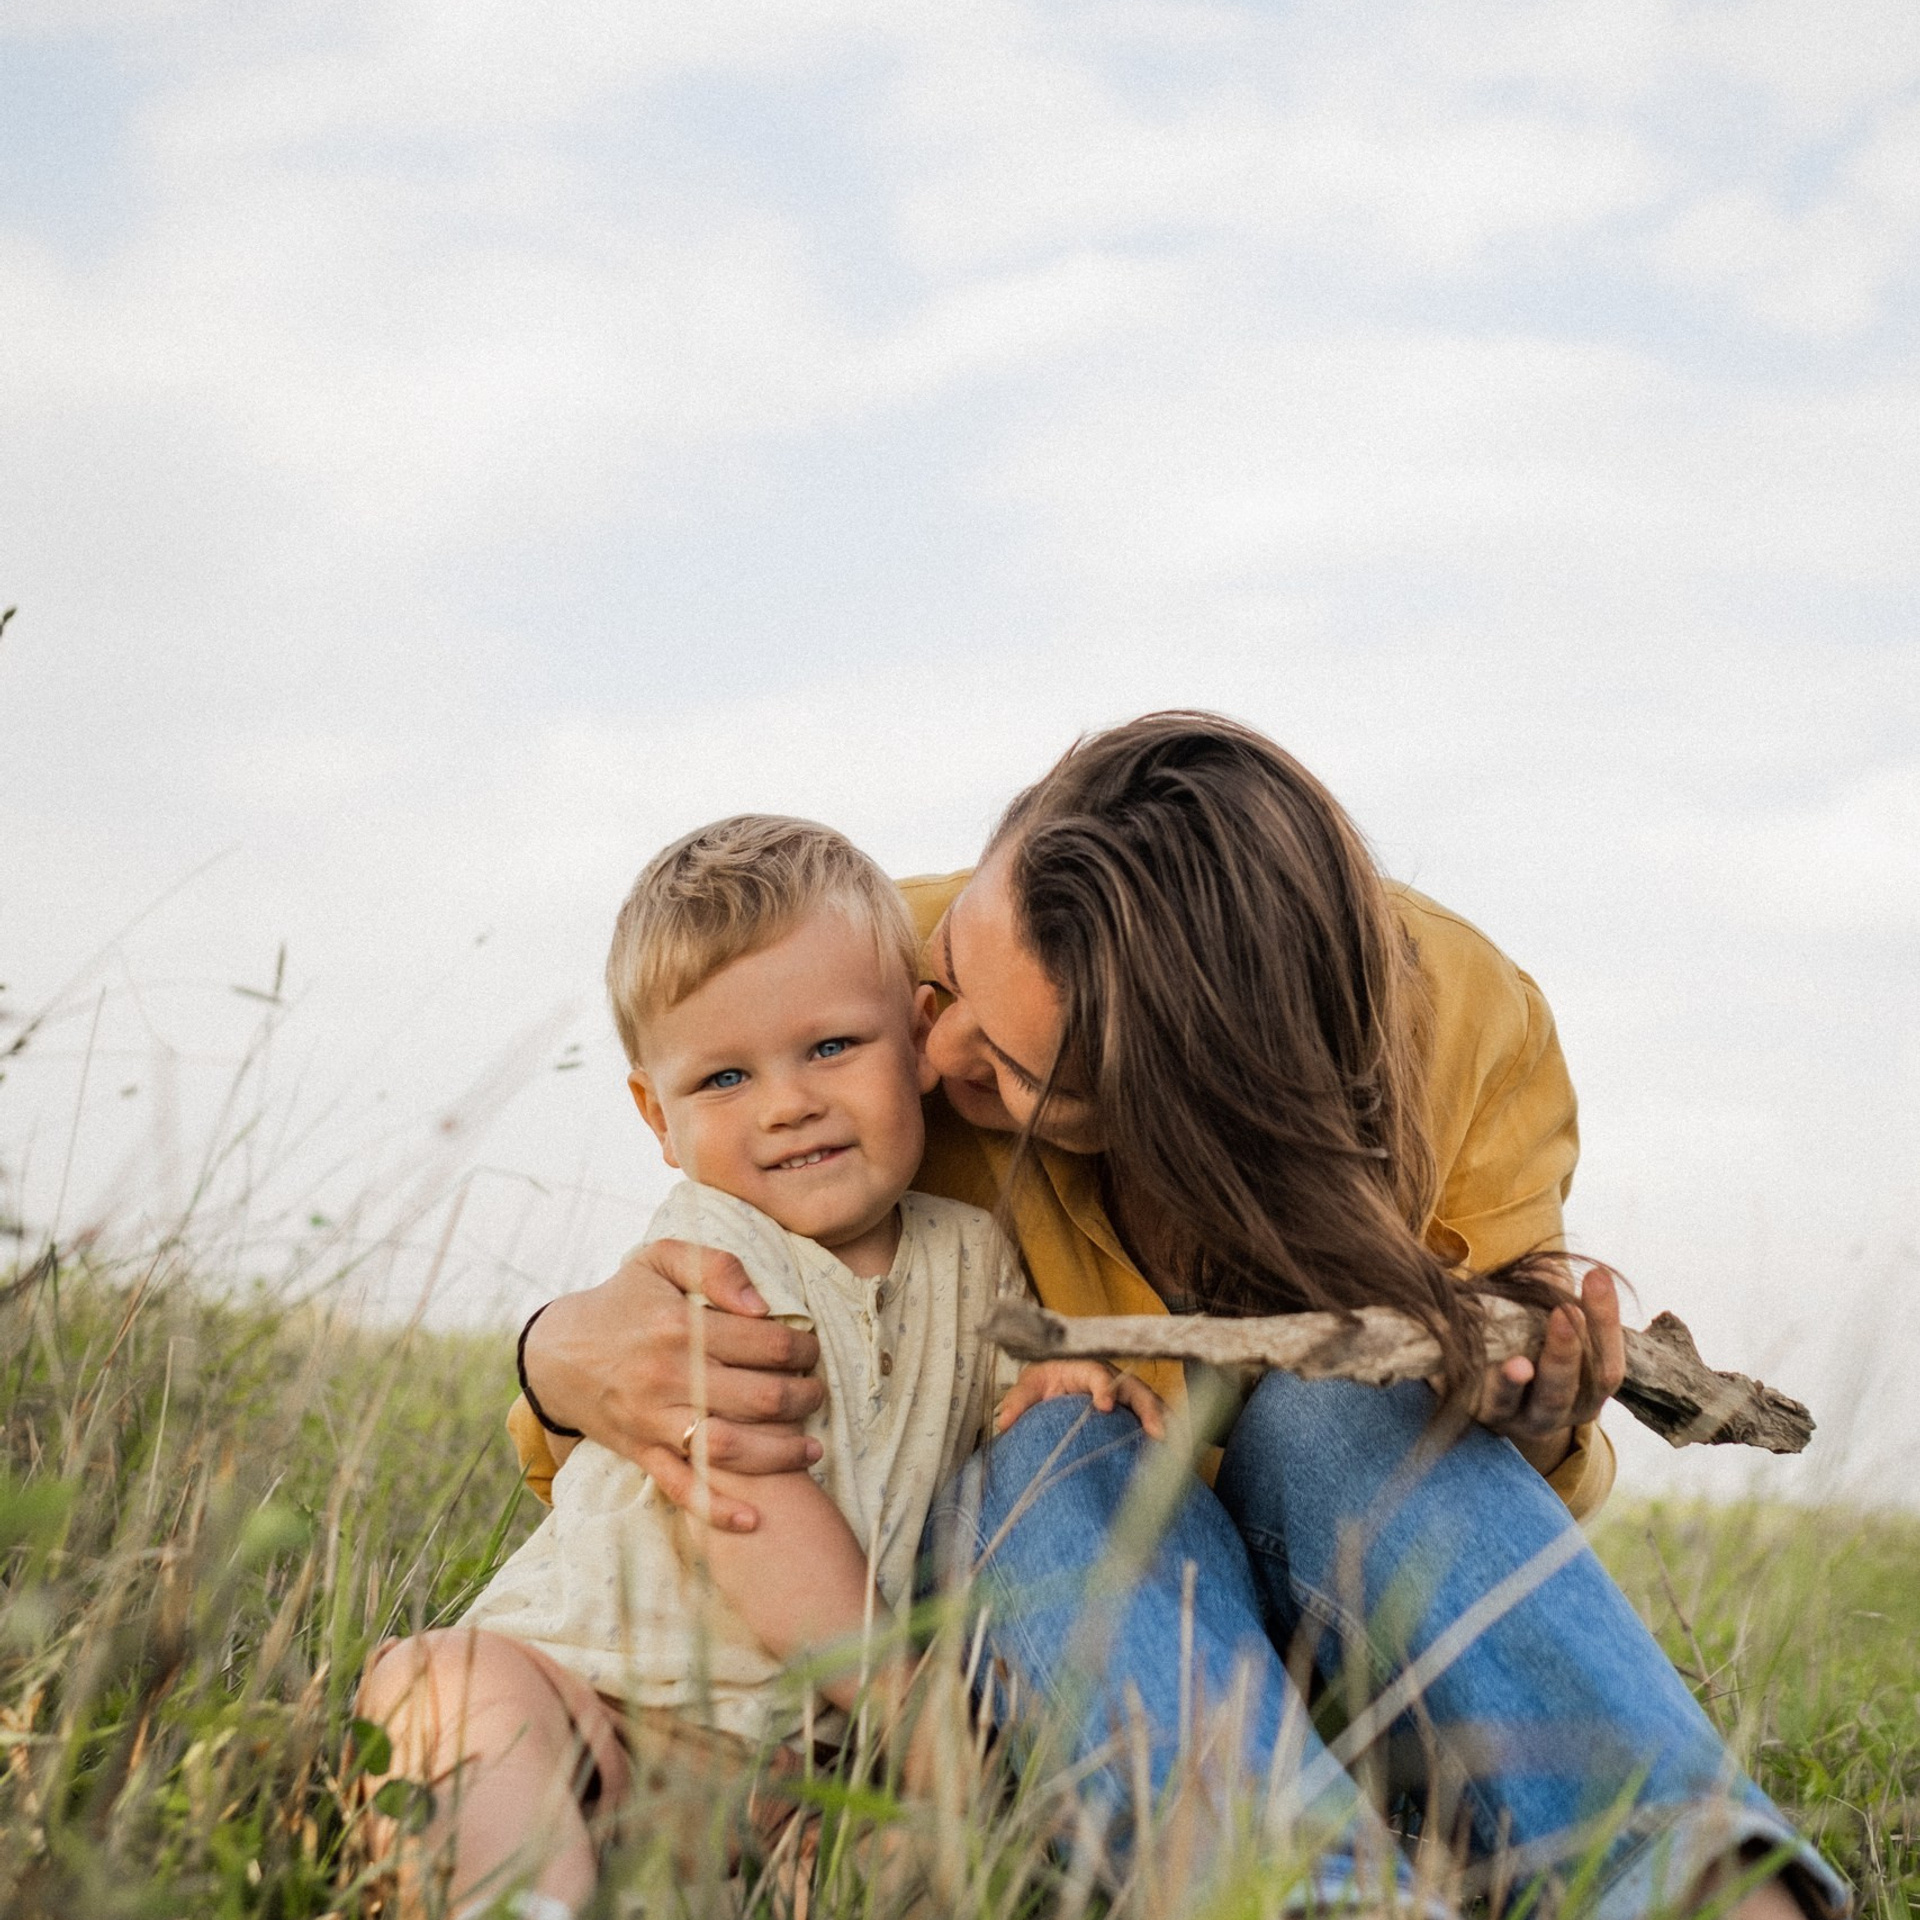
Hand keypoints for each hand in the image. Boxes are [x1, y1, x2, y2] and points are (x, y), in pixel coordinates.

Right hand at [522, 1239, 825, 1531]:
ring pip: (731, 1448)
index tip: (811, 1350)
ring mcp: (654, 1420)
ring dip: (782, 1453)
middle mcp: (669, 1376)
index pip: (767, 1344)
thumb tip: (761, 1305)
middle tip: (817, 1393)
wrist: (555, 1352)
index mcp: (680, 1326)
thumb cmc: (622, 1300)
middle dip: (804, 1399)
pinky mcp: (641, 1452)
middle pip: (760, 1399)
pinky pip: (682, 1488)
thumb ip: (715, 1266)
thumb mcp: (660, 1259)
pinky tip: (754, 1518)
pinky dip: (717, 1509)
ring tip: (812, 1447)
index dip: (803, 1349)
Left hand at [995, 1359, 1167, 1439]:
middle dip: (1149, 1410)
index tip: (1104, 1407)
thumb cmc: (1049, 1378)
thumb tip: (1004, 1422)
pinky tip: (1176, 1458)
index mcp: (1087, 1369)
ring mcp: (1128, 1396)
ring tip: (1175, 1451)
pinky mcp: (1134, 1412)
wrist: (1060, 1377)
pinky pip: (1155, 1421)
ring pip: (1152, 1406)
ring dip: (1165, 1425)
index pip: (1099, 1374)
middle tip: (1157, 1433)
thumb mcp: (1031, 1384)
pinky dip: (1168, 1436)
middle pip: (1137, 1391)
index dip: (1104, 1388)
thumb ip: (1019, 1401)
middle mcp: (1114, 1380)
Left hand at [1475, 1262, 1625, 1474]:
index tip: (1596, 1277)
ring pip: (1527, 1407)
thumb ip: (1552, 1298)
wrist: (1484, 1387)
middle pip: (1569, 1388)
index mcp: (1588, 1389)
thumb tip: (1550, 1272)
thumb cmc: (1527, 1341)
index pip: (1607, 1364)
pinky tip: (1479, 1369)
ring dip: (1522, 1383)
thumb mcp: (1545, 1319)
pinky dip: (1485, 1389)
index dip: (1605, 1320)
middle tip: (1567, 1313)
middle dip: (1568, 1351)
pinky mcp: (1486, 1419)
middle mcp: (1562, 1411)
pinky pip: (1486, 1407)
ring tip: (1518, 1365)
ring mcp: (1524, 1419)